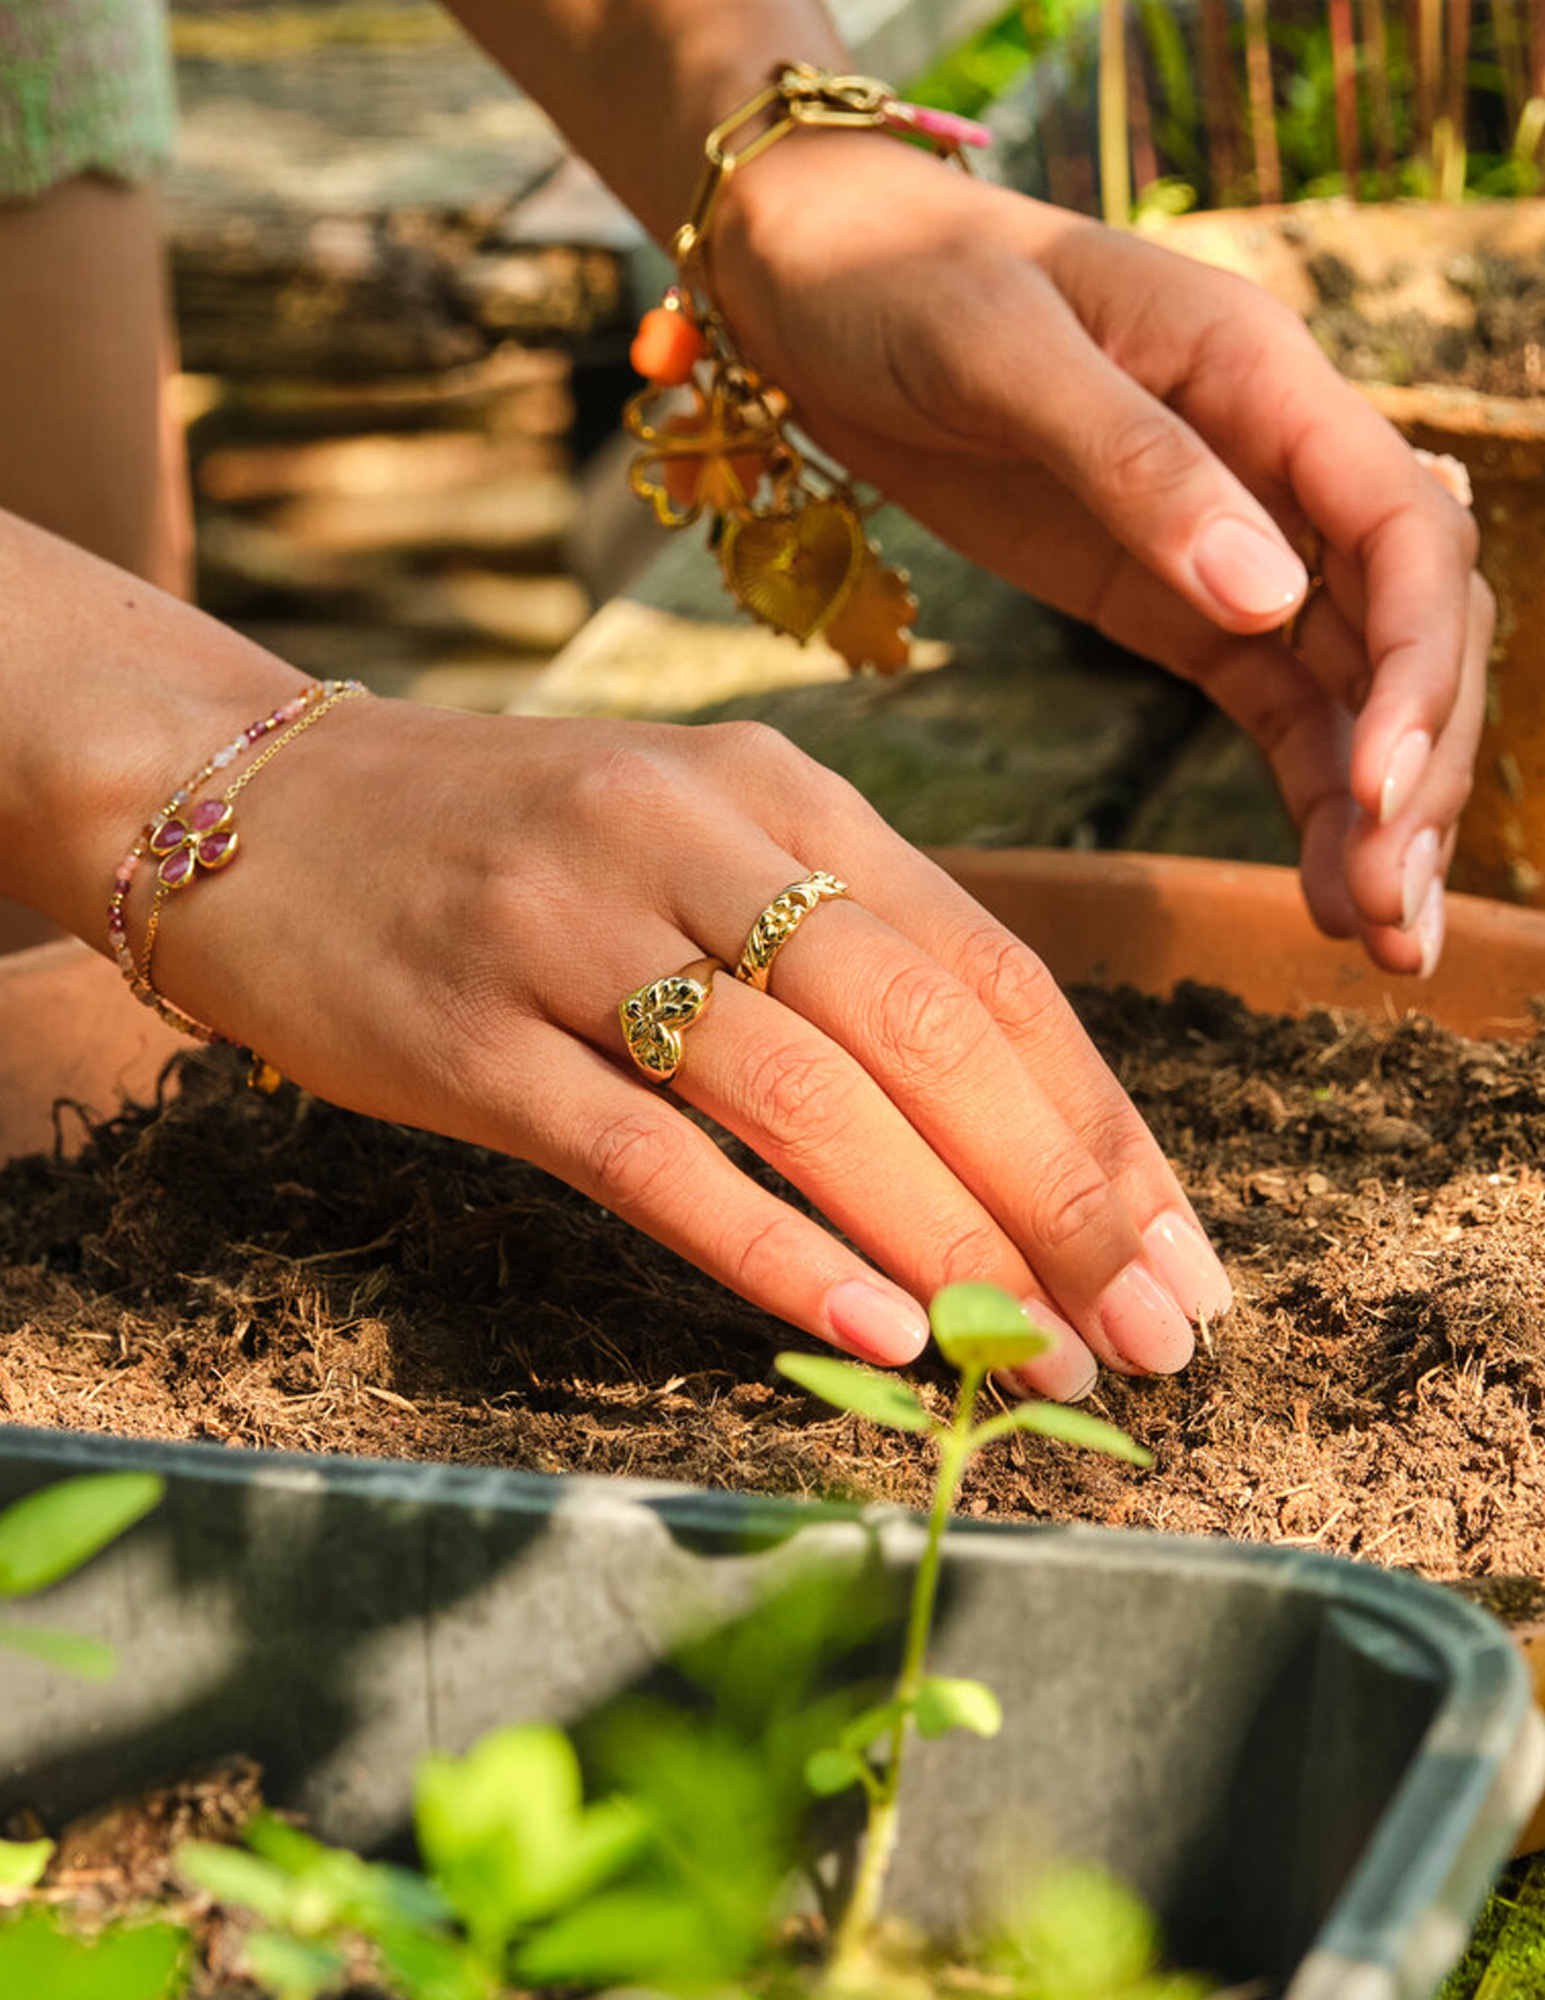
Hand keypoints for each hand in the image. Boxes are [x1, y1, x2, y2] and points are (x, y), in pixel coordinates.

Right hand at [154, 699, 1230, 1397]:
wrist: (246, 806)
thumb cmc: (503, 846)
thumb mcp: (690, 841)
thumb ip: (835, 951)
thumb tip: (1009, 1128)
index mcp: (779, 792)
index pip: (992, 967)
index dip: (1105, 1122)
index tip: (1186, 1251)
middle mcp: (693, 835)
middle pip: (930, 1032)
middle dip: (1067, 1199)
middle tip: (1162, 1337)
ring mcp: (575, 928)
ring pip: (807, 1100)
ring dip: (950, 1246)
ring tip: (1045, 1364)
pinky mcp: (469, 1033)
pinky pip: (649, 1155)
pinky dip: (774, 1249)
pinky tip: (871, 1328)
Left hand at [711, 134, 1489, 975]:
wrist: (813, 285)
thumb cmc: (900, 282)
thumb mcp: (1002, 353)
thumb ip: (1134, 465)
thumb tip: (1267, 595)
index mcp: (1261, 373)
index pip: (1402, 529)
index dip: (1418, 662)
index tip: (1380, 789)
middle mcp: (1274, 460)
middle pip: (1402, 626)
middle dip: (1414, 769)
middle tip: (1389, 916)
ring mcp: (1231, 540)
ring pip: (1355, 683)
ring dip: (1378, 808)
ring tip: (1379, 939)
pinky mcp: (1174, 601)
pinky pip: (1276, 705)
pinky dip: (1309, 795)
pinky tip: (1321, 889)